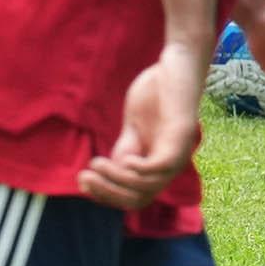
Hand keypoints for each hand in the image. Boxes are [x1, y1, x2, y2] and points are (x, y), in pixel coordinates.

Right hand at [80, 44, 209, 208]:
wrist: (176, 66)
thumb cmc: (155, 95)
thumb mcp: (134, 129)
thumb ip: (124, 153)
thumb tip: (101, 179)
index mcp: (159, 166)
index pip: (135, 199)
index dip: (107, 197)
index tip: (82, 182)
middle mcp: (172, 166)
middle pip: (140, 199)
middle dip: (108, 193)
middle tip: (86, 175)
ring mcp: (180, 151)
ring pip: (148, 185)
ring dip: (118, 178)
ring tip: (97, 163)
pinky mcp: (182, 135)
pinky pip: (162, 166)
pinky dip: (141, 169)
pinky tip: (125, 159)